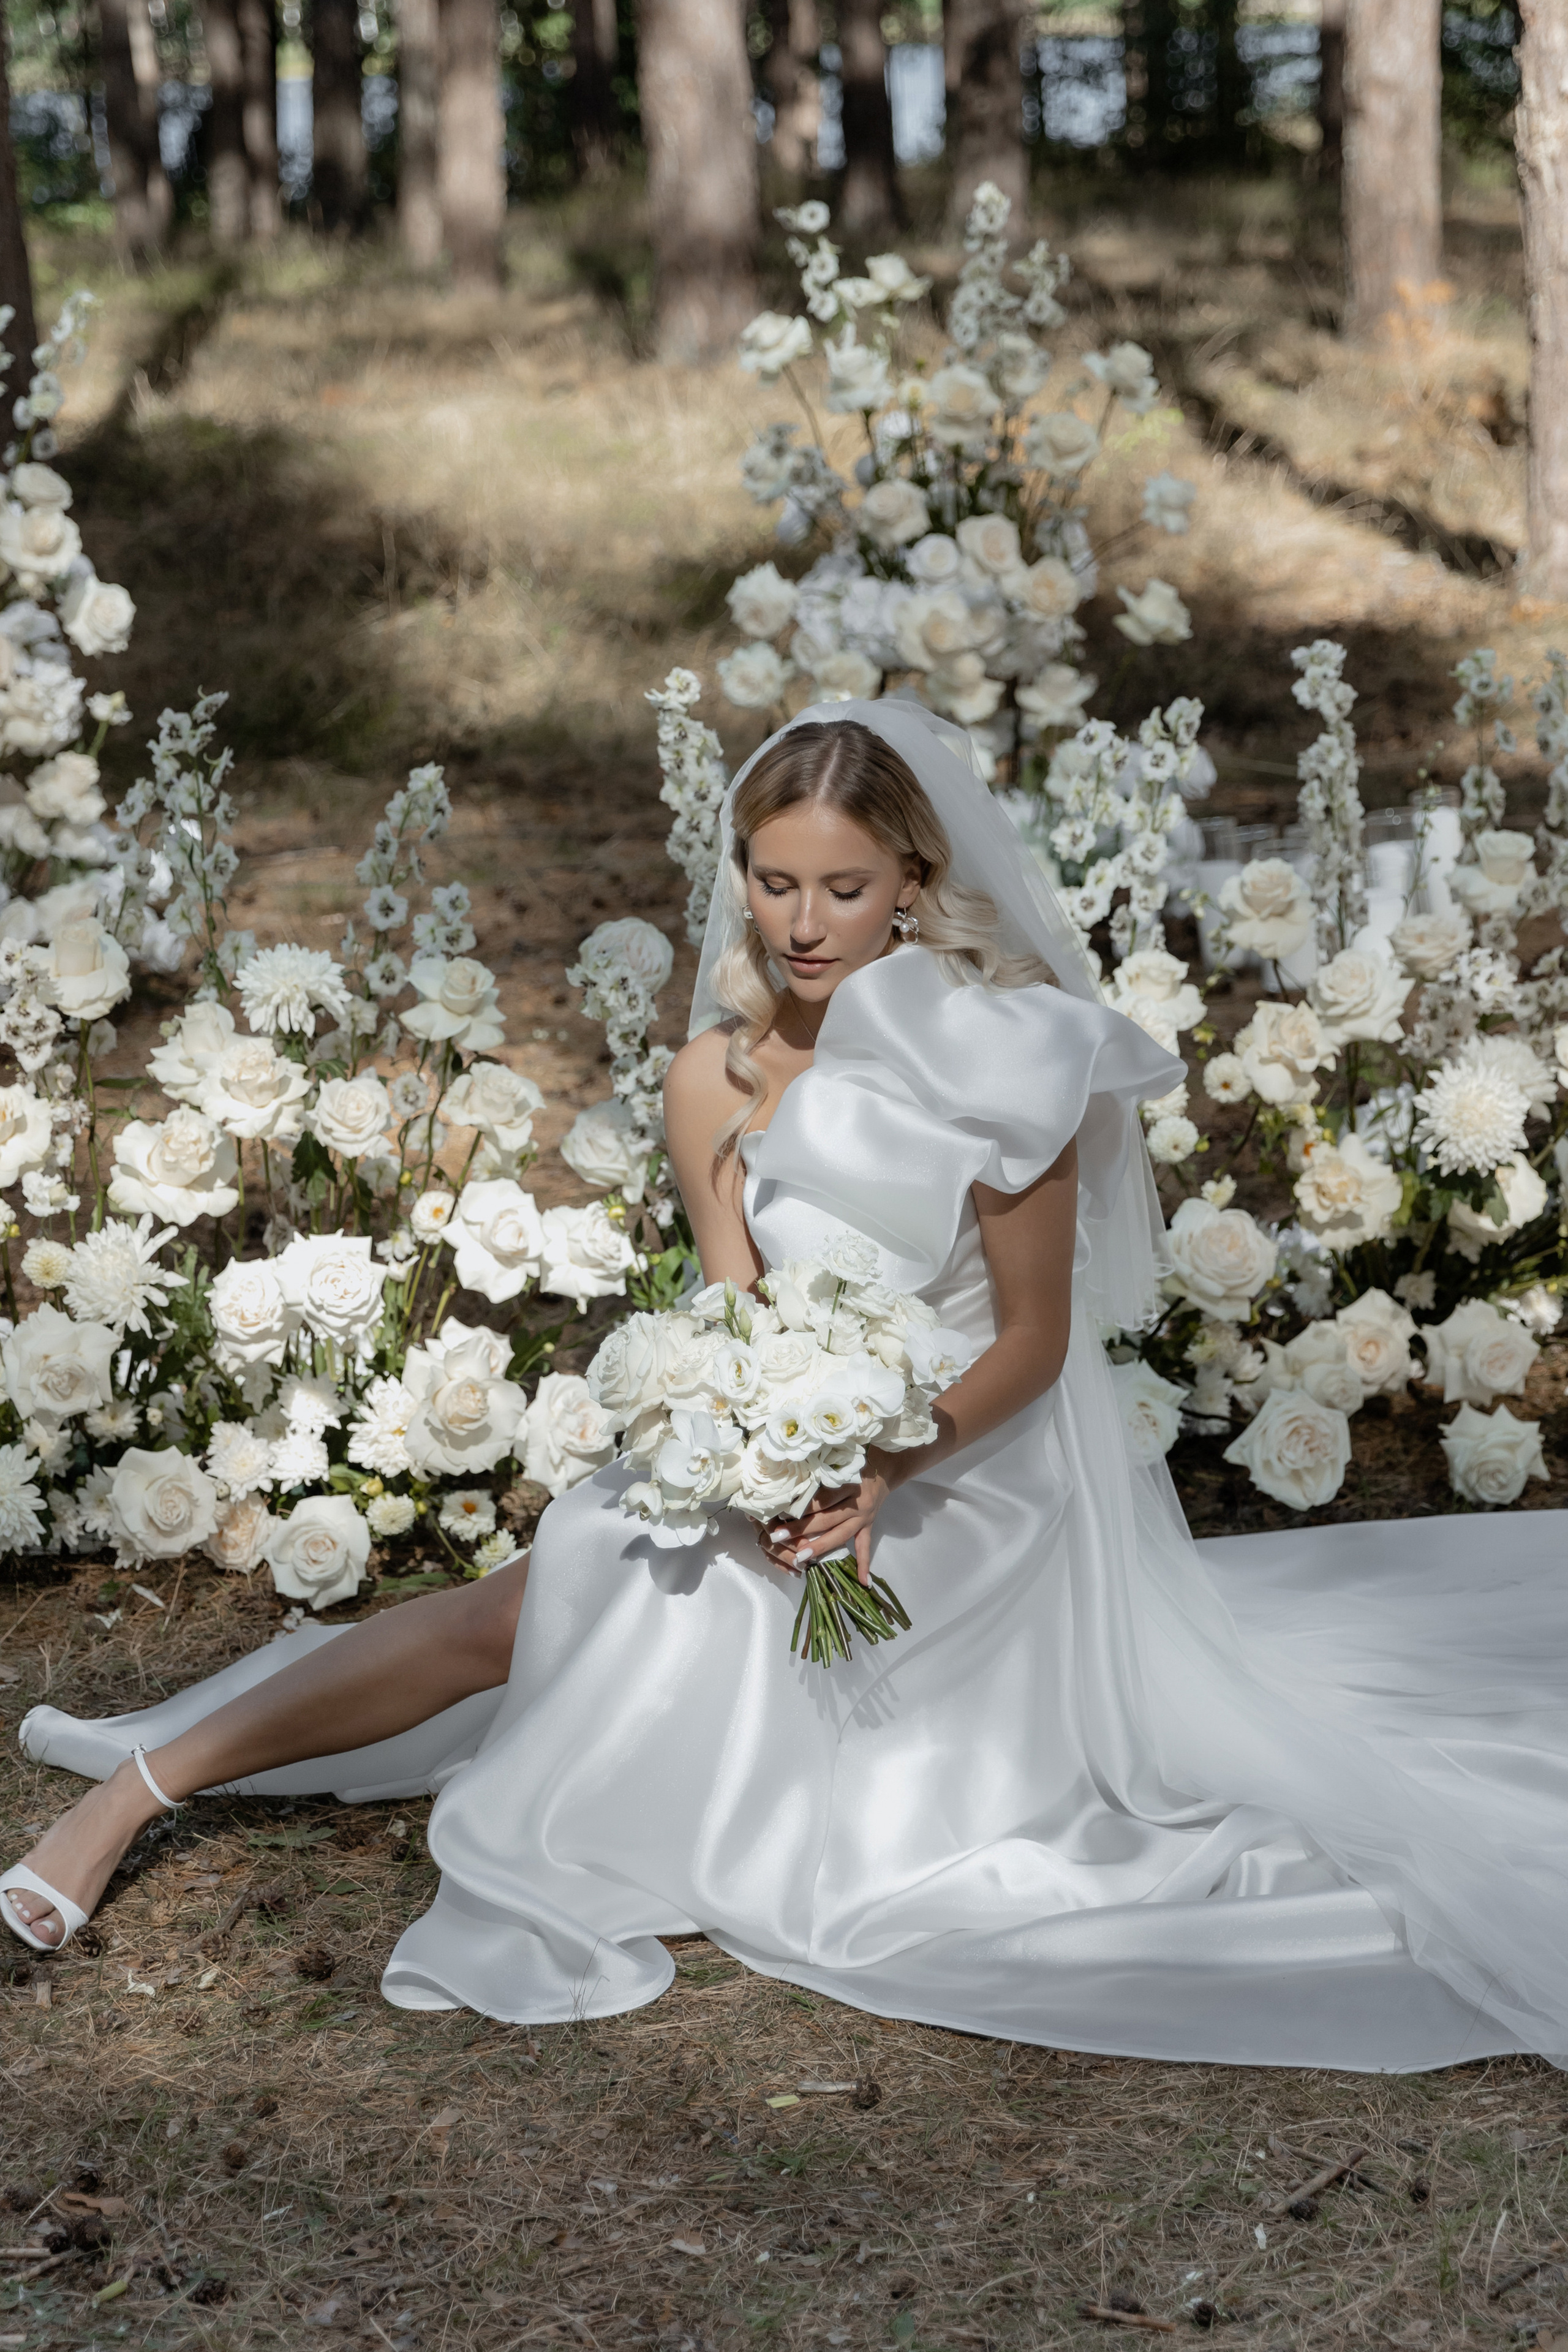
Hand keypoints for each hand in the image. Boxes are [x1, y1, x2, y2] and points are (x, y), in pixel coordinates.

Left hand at [756, 1454, 894, 1586]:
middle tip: (777, 1536)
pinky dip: (864, 1564)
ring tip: (801, 1558)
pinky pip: (865, 1547)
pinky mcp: (869, 1526)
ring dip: (820, 1547)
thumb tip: (788, 1489)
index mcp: (846, 1485)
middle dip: (800, 1529)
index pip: (820, 1499)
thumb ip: (817, 1477)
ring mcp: (863, 1518)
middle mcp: (855, 1503)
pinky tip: (862, 1581)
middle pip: (826, 1519)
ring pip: (840, 1535)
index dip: (800, 1507)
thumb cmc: (853, 1465)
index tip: (778, 1513)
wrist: (883, 1469)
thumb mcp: (836, 1466)